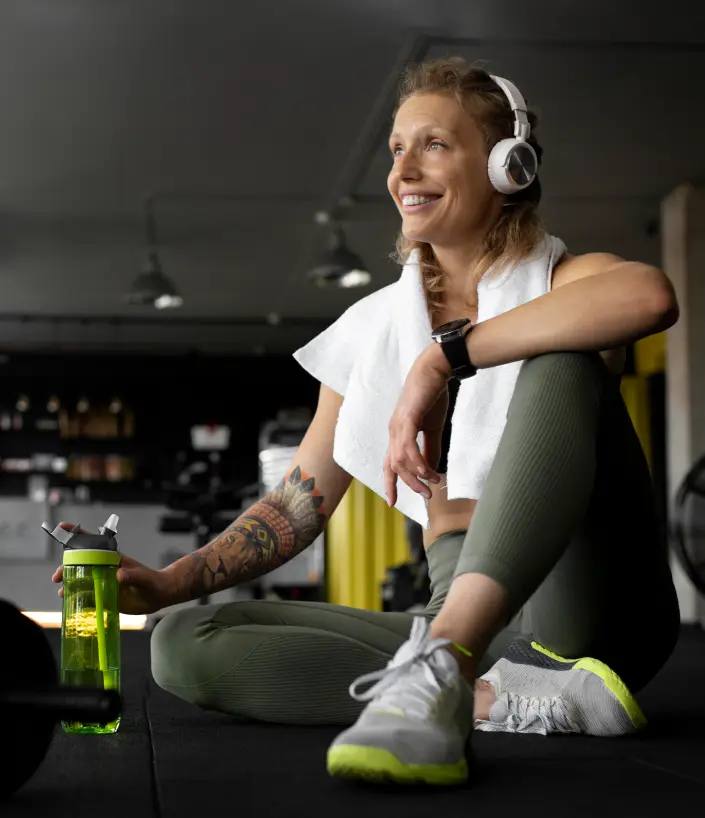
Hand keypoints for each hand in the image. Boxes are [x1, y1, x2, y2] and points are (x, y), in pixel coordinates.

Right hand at [51, 523, 172, 615]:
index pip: (92, 543)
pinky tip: (70, 603)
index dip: (76, 534)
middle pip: (80, 563)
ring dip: (68, 584)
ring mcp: (102, 582)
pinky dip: (76, 598)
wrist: (158, 595)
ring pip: (80, 579)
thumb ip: (133, 576)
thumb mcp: (143, 578)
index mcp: (112, 558)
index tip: (61, 527)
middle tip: (57, 577)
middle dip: (65, 567)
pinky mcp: (104, 596)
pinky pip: (86, 595)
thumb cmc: (152, 582)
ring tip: (62, 592)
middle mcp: (104, 568)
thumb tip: (119, 574)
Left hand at [384, 344, 450, 507]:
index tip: (392, 503)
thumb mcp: (432, 428)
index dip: (390, 484)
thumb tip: (431, 469)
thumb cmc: (432, 397)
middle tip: (427, 495)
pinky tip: (426, 471)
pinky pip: (407, 446)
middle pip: (394, 467)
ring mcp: (398, 425)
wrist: (434, 370)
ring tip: (432, 483)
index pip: (388, 464)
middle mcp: (393, 432)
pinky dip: (416, 461)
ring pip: (399, 460)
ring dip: (415, 476)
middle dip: (409, 485)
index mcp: (397, 434)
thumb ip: (430, 448)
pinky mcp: (407, 418)